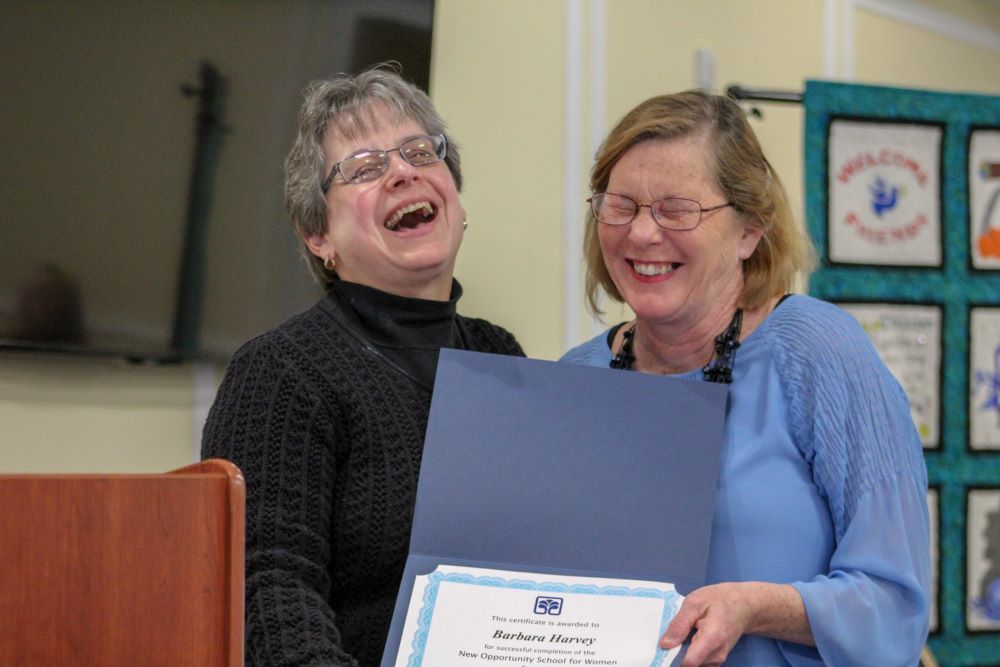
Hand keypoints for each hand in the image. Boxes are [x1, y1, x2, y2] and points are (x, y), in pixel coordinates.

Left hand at [659, 581, 811, 665]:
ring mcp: (718, 660)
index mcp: (712, 638)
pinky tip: (692, 637)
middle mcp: (717, 654)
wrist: (745, 606)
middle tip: (678, 632)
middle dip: (676, 651)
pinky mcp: (716, 661)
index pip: (690, 662)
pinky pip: (697, 661)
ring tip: (687, 631)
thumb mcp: (695, 602)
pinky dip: (690, 652)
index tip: (663, 649)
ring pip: (691, 663)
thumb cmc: (720, 600)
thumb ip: (680, 623)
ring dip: (683, 650)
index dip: (672, 658)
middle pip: (688, 663)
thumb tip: (664, 644)